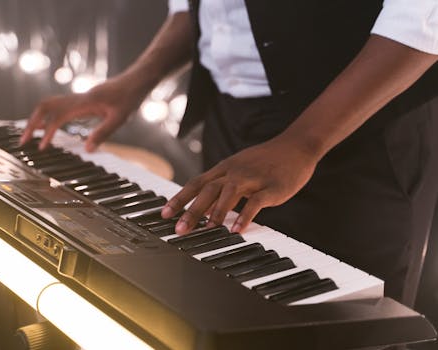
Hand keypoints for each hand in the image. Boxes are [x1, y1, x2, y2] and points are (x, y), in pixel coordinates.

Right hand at [20, 76, 143, 150]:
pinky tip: (50, 125)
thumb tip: (86, 150)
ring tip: (31, 134)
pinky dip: (49, 115)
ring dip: (39, 118)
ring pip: (51, 104)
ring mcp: (80, 97)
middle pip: (46, 106)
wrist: (138, 79)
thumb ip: (103, 133)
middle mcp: (79, 98)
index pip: (57, 117)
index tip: (40, 147)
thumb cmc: (131, 97)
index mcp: (85, 103)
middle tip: (24, 140)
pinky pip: (60, 105)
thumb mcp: (120, 119)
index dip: (47, 132)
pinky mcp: (84, 99)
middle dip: (32, 123)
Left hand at [161, 136, 320, 233]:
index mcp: (224, 168)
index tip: (164, 214)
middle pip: (207, 189)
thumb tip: (202, 207)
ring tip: (206, 230)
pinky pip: (256, 202)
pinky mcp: (271, 187)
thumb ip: (221, 186)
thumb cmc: (265, 161)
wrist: (297, 146)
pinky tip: (236, 230)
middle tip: (179, 229)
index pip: (196, 183)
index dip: (179, 198)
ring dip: (215, 212)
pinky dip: (245, 216)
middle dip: (191, 209)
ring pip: (228, 193)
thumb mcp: (238, 169)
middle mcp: (235, 171)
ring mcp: (253, 178)